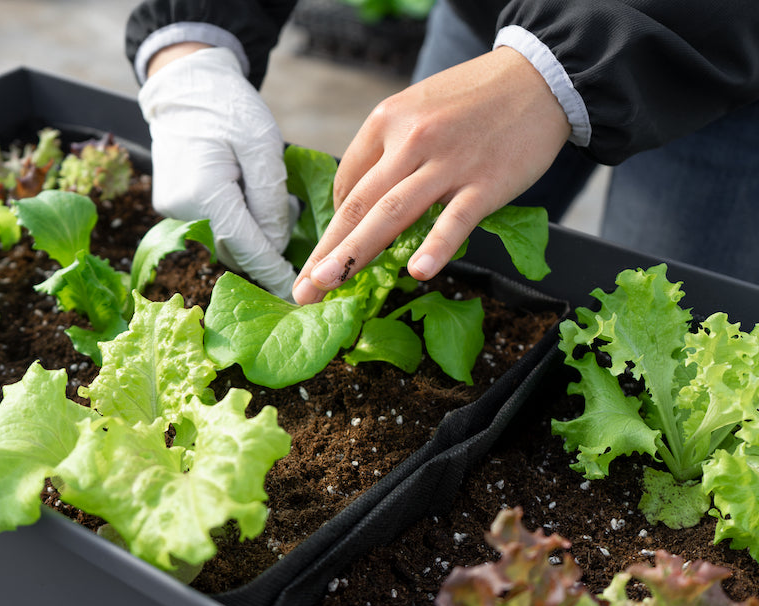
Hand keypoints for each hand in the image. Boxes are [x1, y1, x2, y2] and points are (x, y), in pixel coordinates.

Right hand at [139, 45, 296, 299]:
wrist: (184, 87)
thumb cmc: (228, 108)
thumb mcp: (263, 145)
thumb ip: (271, 199)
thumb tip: (276, 244)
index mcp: (205, 192)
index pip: (246, 246)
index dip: (273, 271)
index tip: (296, 291)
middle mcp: (182, 209)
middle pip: (235, 248)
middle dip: (266, 244)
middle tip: (291, 216)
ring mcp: (172, 210)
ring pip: (223, 240)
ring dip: (250, 232)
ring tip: (266, 195)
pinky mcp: (171, 207)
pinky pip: (211, 226)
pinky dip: (234, 220)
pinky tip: (245, 192)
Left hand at [292, 47, 570, 304]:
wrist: (541, 77)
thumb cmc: (475, 99)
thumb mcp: (418, 109)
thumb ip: (389, 151)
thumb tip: (361, 201)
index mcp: (387, 120)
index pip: (349, 182)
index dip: (334, 226)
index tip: (324, 257)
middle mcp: (410, 140)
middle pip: (359, 204)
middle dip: (325, 251)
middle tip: (303, 289)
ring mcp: (447, 162)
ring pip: (391, 214)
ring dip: (354, 253)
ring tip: (326, 284)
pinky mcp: (485, 182)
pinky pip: (455, 220)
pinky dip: (436, 246)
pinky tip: (417, 272)